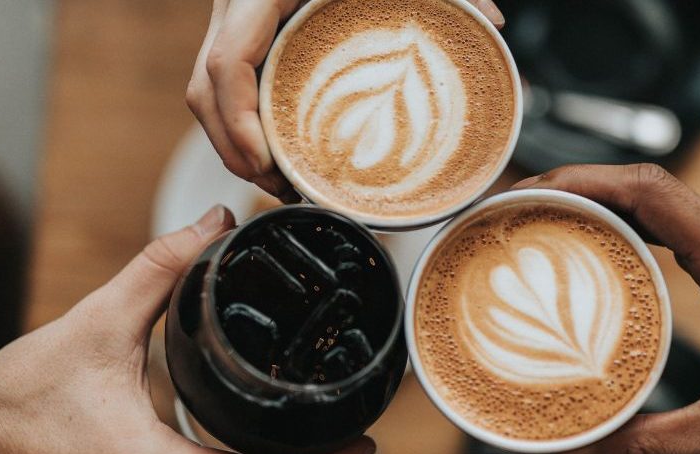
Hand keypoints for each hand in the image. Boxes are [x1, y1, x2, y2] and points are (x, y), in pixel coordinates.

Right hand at [186, 0, 504, 200]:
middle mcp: (234, 10)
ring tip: (283, 184)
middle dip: (237, 152)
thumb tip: (493, 20)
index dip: (237, 122)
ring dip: (236, 146)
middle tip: (283, 190)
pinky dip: (242, 126)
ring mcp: (232, 25)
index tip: (267, 163)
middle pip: (205, 93)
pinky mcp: (241, 37)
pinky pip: (223, 89)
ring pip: (208, 96)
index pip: (225, 63)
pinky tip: (277, 153)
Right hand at [511, 165, 699, 453]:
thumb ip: (646, 447)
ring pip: (657, 201)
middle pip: (644, 185)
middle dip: (573, 187)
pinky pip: (671, 226)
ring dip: (597, 203)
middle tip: (512, 211)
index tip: (527, 192)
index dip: (581, 181)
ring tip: (536, 224)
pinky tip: (587, 251)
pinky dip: (624, 227)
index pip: (651, 191)